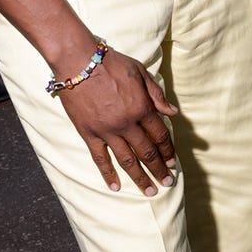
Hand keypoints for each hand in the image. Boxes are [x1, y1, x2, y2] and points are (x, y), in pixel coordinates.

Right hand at [57, 47, 178, 195]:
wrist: (77, 60)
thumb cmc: (110, 62)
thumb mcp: (140, 72)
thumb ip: (157, 94)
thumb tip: (173, 112)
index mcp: (141, 107)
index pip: (160, 135)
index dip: (168, 150)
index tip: (173, 162)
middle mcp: (126, 123)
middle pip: (147, 152)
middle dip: (159, 169)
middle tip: (168, 182)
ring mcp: (107, 130)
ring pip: (127, 160)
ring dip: (140, 178)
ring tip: (150, 191)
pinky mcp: (88, 133)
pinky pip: (100, 158)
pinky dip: (108, 174)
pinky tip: (115, 187)